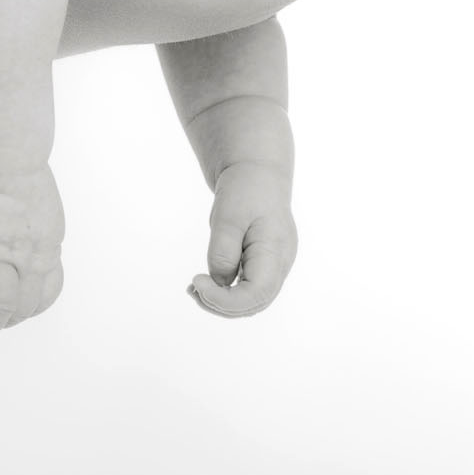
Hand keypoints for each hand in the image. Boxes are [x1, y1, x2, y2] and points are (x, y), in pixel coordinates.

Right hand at [0, 164, 64, 346]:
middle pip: (20, 309)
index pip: (47, 292)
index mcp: (49, 244)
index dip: (28, 310)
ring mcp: (2, 254)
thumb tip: (14, 255)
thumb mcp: (39, 209)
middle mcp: (30, 255)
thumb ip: (31, 236)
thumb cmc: (17, 169)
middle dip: (1, 325)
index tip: (14, 313)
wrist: (3, 151)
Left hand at [187, 161, 297, 317]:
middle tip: (192, 288)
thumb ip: (222, 252)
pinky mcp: (265, 264)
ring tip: (194, 288)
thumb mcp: (228, 216)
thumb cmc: (245, 188)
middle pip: (255, 303)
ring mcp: (276, 265)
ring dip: (222, 301)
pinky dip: (226, 291)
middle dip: (221, 304)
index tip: (197, 282)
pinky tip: (204, 283)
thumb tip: (218, 283)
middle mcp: (281, 263)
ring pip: (251, 300)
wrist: (258, 170)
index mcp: (276, 250)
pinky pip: (248, 287)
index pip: (256, 294)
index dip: (225, 300)